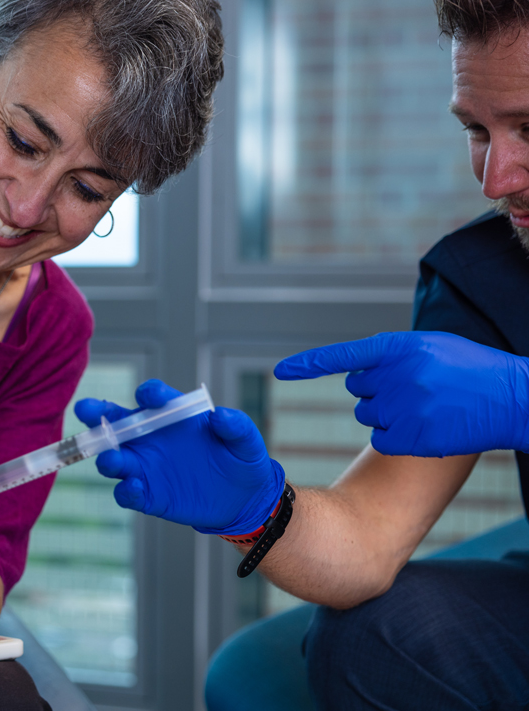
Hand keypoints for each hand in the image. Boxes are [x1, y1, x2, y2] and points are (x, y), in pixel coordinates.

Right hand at [74, 379, 284, 535]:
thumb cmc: (240, 460)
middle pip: (114, 422)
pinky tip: (134, 488)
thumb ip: (235, 426)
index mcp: (170, 416)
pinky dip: (126, 491)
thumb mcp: (245, 442)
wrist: (242, 500)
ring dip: (108, 457)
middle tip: (86, 410)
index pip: (152, 397)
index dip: (149, 395)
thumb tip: (221, 416)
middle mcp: (149, 438)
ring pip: (114, 459)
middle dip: (97, 414)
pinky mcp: (147, 495)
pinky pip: (127, 493)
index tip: (151, 398)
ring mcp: (145, 467)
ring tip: (113, 459)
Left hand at [275, 331, 528, 456]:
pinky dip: (395, 437)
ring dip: (387, 413)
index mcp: (398, 348)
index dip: (308, 364)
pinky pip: (379, 440)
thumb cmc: (470, 369)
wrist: (511, 398)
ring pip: (367, 415)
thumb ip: (391, 354)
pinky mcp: (411, 437)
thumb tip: (355, 369)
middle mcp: (396, 376)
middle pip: (355, 389)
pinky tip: (424, 427)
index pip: (342, 356)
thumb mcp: (430, 347)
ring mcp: (403, 408)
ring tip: (426, 406)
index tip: (280, 371)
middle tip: (414, 388)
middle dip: (376, 390)